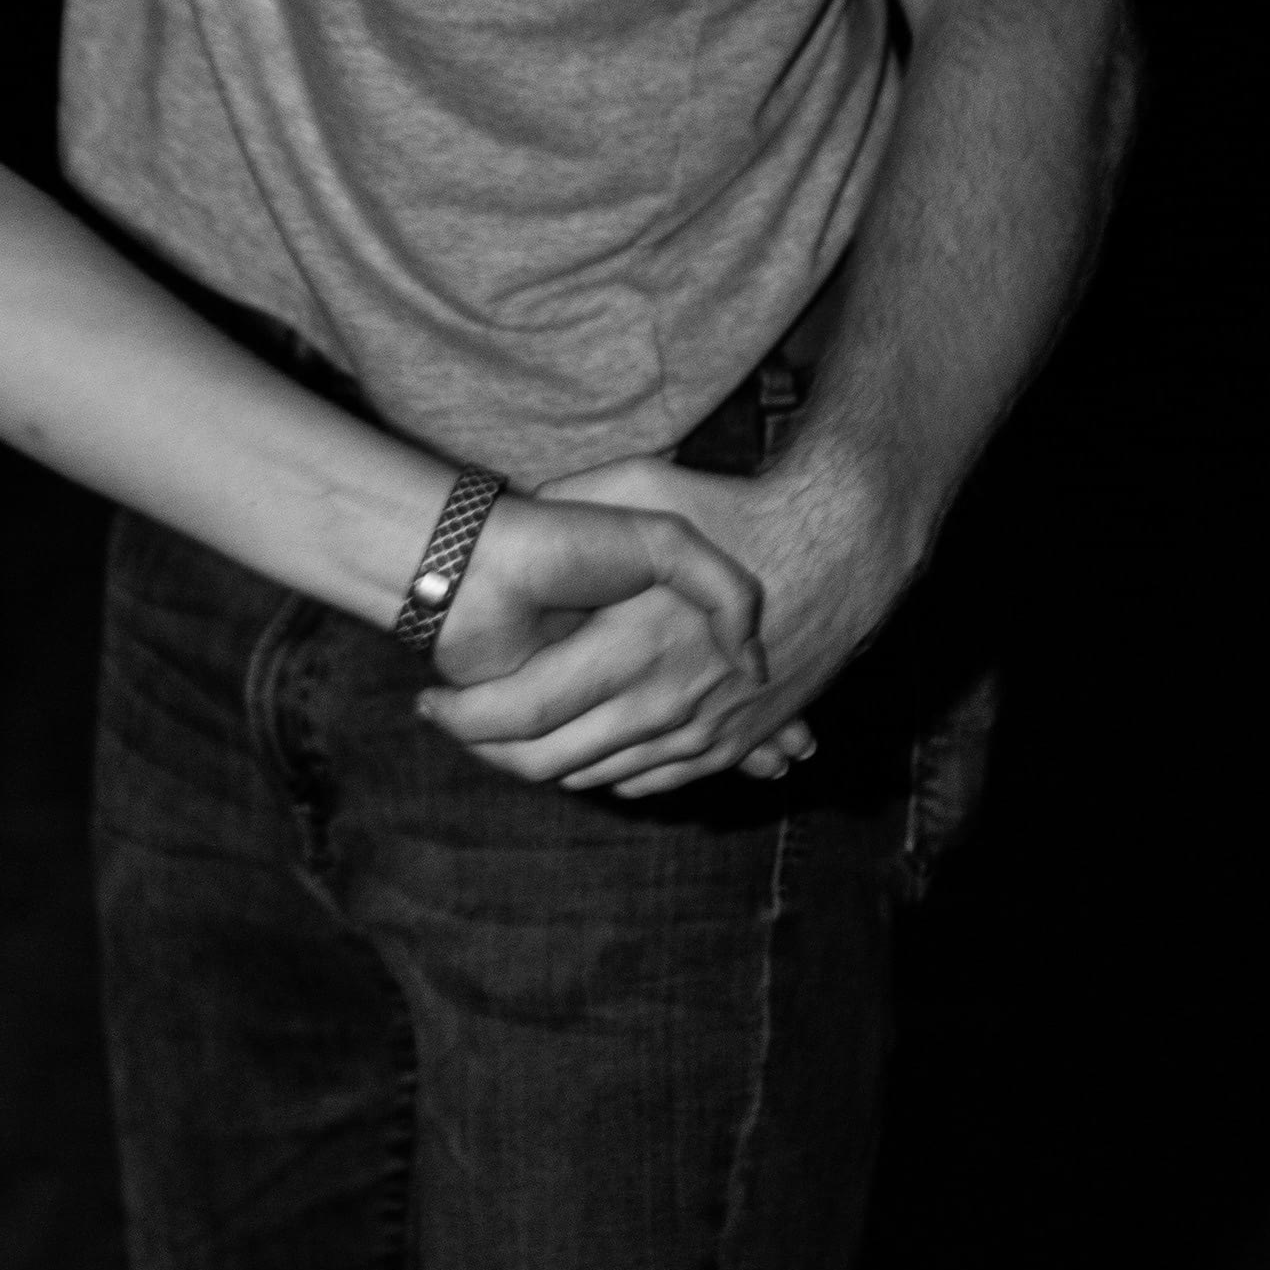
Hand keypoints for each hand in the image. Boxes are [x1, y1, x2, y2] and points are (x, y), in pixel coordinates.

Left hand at [426, 442, 912, 801]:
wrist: (839, 541)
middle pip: (550, 764)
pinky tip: (580, 755)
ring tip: (505, 742)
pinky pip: (655, 781)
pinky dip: (610, 777)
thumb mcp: (644, 487)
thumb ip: (575, 501)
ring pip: (598, 779)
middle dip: (493, 754)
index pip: (518, 718)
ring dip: (546, 768)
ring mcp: (702, 728)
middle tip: (459, 729)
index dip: (462, 718)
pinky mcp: (731, 740)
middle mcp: (664, 701)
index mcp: (629, 646)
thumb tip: (513, 516)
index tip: (430, 705)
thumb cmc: (735, 506)